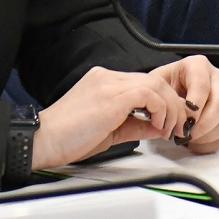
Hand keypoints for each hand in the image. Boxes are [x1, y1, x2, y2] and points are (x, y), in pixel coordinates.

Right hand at [32, 65, 190, 168]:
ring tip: (167, 130)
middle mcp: (107, 77)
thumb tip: (158, 127)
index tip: (167, 124)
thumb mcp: (109, 131)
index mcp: (104, 82)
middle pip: (154, 81)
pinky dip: (160, 109)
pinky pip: (148, 93)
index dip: (162, 103)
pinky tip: (157, 126)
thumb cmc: (67, 139)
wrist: (42, 140)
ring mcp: (108, 84)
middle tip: (176, 128)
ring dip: (169, 109)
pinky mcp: (111, 97)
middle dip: (172, 105)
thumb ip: (135, 125)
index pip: (144, 84)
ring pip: (155, 84)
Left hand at [150, 55, 218, 154]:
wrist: (169, 93)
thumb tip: (175, 114)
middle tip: (185, 134)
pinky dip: (210, 141)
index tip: (183, 120)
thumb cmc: (162, 87)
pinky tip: (195, 143)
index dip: (194, 105)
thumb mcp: (156, 84)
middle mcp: (216, 78)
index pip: (202, 85)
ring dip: (206, 135)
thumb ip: (164, 96)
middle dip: (202, 124)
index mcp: (198, 66)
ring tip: (188, 139)